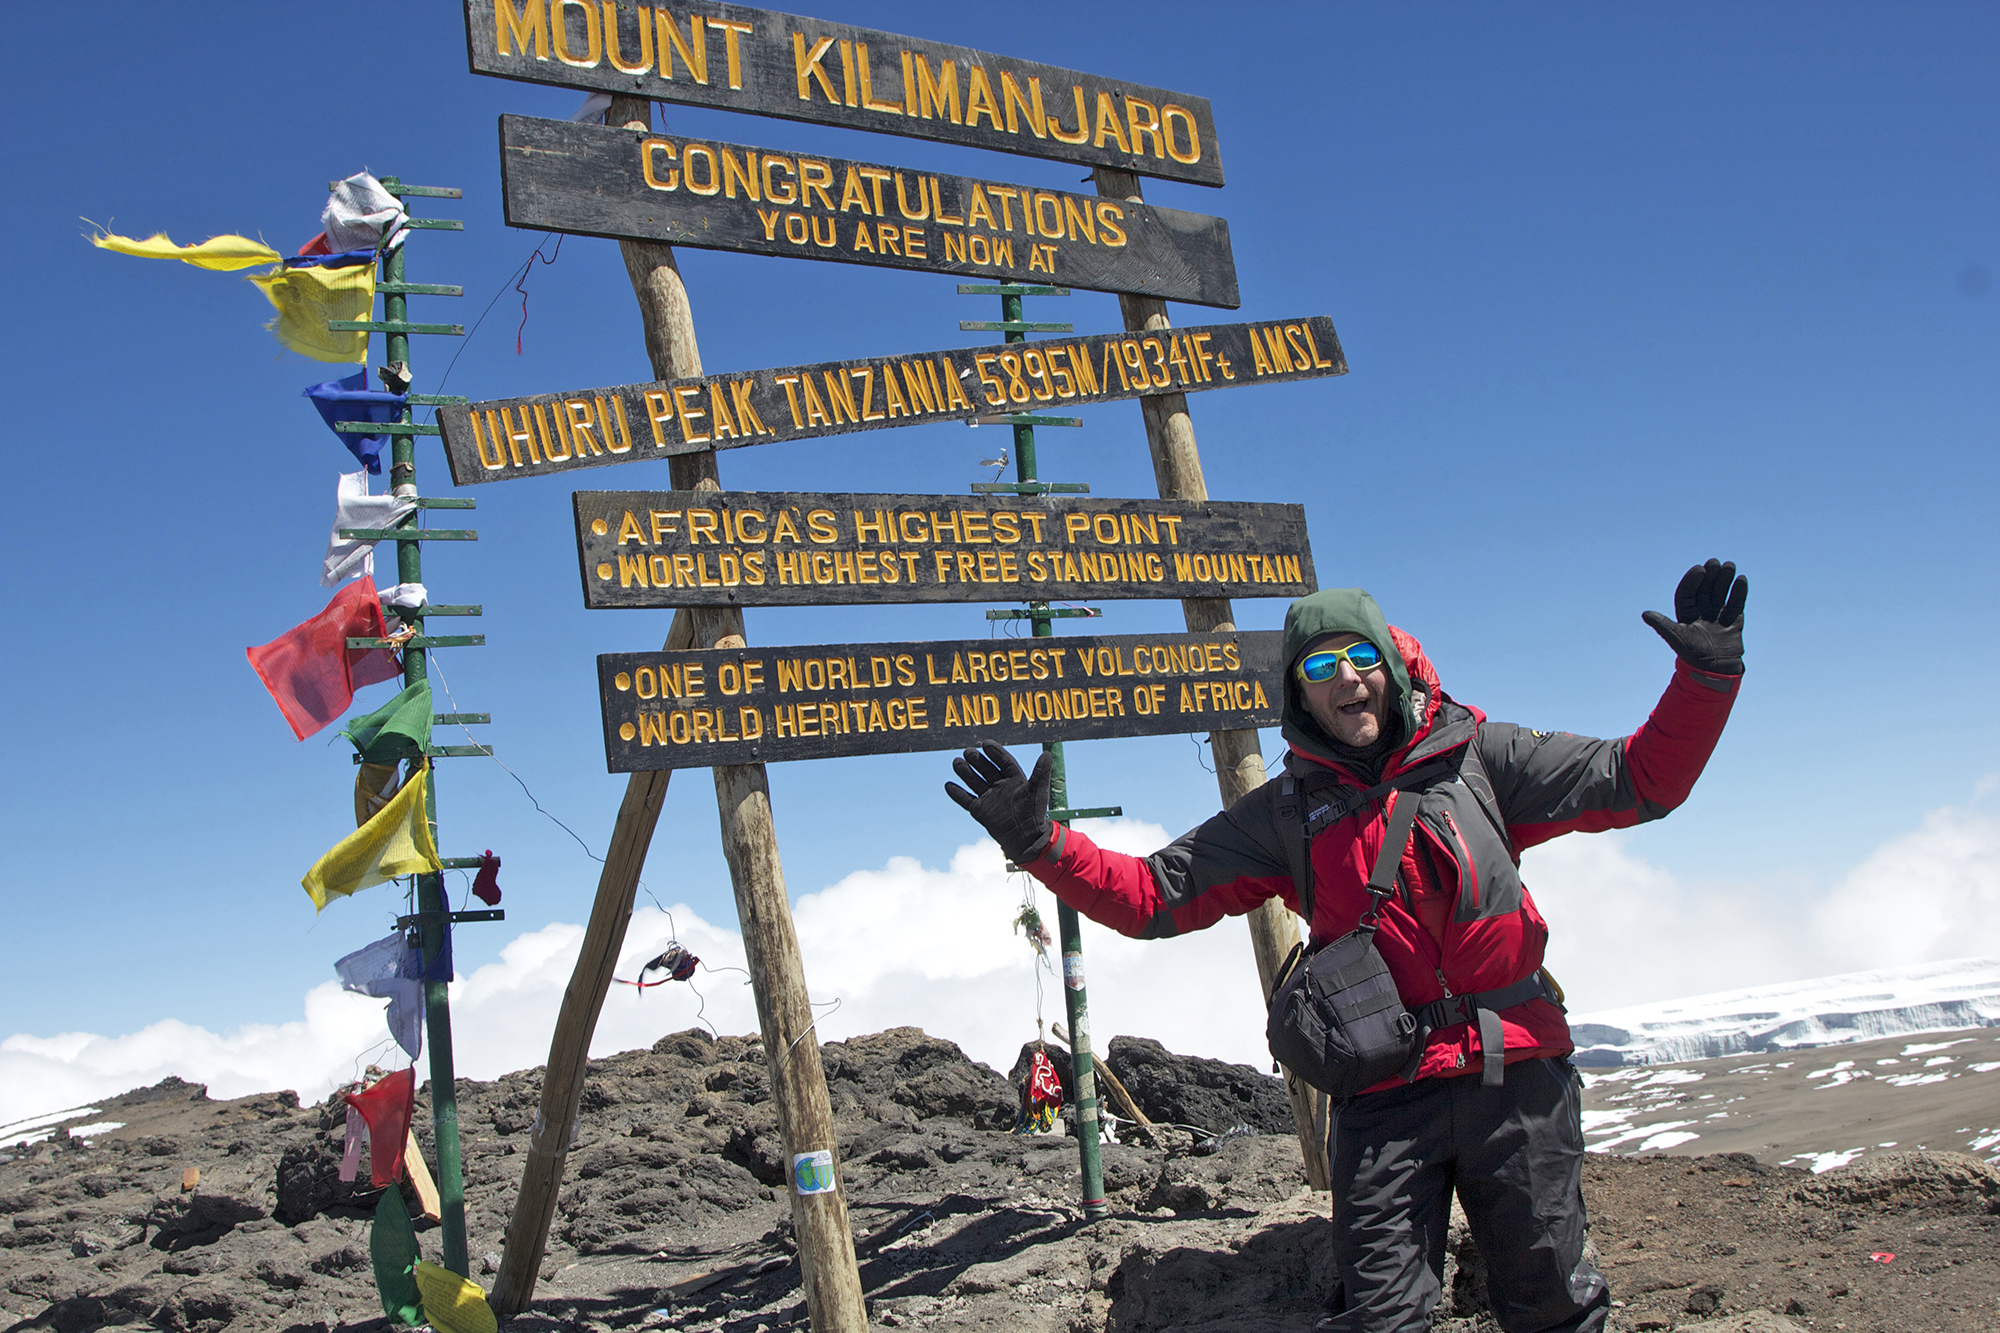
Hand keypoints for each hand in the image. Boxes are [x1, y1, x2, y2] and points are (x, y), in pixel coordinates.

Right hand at [945, 743, 1054, 863]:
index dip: (995, 752)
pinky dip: (957, 793)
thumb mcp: (1037, 791)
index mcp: (1015, 780)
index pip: (1003, 762)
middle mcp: (1001, 787)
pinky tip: (948, 785)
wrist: (1026, 839)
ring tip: (956, 762)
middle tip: (968, 751)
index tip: (985, 743)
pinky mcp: (980, 811)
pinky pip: (966, 800)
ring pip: (974, 782)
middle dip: (977, 760)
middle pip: (986, 769)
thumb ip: (1041, 772)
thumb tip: (1047, 754)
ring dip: (965, 772)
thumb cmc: (1034, 814)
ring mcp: (990, 798)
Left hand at [1643, 559, 1747, 674]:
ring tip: (1729, 566)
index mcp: (1686, 613)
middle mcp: (1701, 610)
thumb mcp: (1675, 637)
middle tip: (1715, 563)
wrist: (1714, 669)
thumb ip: (1662, 625)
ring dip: (1725, 579)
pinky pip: (1736, 602)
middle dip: (1710, 576)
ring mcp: (1718, 614)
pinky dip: (1738, 591)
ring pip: (1721, 592)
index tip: (1699, 569)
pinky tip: (1740, 579)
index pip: (1688, 592)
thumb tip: (1645, 614)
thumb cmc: (1691, 654)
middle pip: (1705, 589)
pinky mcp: (1733, 619)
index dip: (1693, 580)